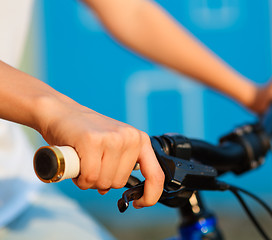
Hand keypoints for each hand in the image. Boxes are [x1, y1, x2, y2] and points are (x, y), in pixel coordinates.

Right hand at [38, 98, 163, 207]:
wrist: (61, 112)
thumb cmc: (86, 133)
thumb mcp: (114, 146)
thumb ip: (120, 166)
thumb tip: (116, 191)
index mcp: (140, 140)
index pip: (156, 175)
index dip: (150, 195)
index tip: (138, 203)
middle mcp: (130, 138)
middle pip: (120, 183)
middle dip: (102, 181)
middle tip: (91, 165)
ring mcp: (113, 138)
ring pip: (104, 182)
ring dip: (89, 180)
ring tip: (83, 162)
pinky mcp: (93, 141)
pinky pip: (89, 177)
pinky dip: (80, 178)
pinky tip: (76, 164)